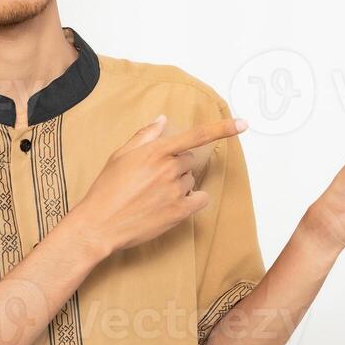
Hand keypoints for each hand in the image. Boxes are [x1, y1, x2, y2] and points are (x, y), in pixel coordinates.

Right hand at [67, 113, 247, 258]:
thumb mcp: (121, 155)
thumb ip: (145, 136)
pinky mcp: (179, 212)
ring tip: (154, 195)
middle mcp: (170, 169)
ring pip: (191, 180)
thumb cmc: (107, 189)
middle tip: (154, 178)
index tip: (244, 124)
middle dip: (177, 165)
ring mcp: (176, 191)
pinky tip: (173, 204)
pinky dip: (192, 200)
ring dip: (180, 184)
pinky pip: (199, 199)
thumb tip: (163, 120)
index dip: (223, 129)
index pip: (197, 135)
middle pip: (190, 160)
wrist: (100, 224)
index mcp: (156, 151)